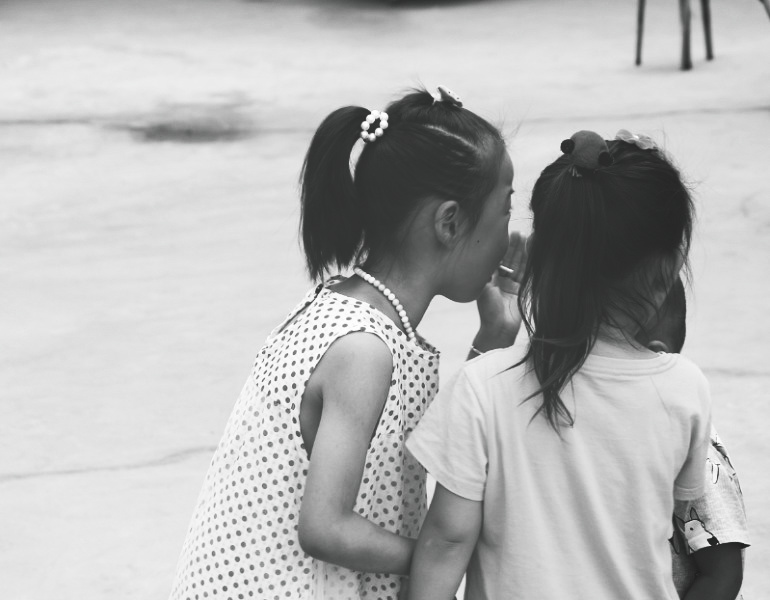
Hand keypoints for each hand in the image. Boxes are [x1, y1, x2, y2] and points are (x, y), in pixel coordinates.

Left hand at [473, 231, 527, 351]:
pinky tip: (530, 251)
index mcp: (486, 278)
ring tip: (523, 237)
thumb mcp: (483, 290)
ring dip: (520, 251)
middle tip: (516, 232)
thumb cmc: (488, 311)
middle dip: (511, 246)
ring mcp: (509, 284)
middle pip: (506, 259)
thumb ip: (486, 275)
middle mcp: (498, 280)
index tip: (503, 234)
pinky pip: (524, 272)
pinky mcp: (519, 290)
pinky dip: (527, 262)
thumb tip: (483, 256)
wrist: (498, 330)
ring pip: (516, 264)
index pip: (493, 258)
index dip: (498, 246)